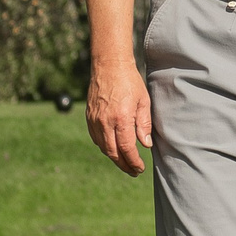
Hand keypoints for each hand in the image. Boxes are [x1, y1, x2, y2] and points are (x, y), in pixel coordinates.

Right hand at [86, 59, 151, 175]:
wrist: (108, 65)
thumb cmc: (129, 81)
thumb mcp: (143, 101)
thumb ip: (144, 124)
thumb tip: (146, 145)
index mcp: (121, 118)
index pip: (127, 148)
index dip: (133, 161)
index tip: (140, 168)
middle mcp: (105, 121)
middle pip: (113, 152)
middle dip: (124, 165)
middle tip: (133, 171)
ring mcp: (95, 120)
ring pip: (103, 147)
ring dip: (114, 158)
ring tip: (125, 163)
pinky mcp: (89, 116)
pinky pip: (96, 138)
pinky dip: (105, 147)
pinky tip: (113, 148)